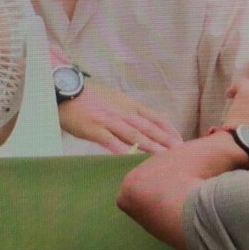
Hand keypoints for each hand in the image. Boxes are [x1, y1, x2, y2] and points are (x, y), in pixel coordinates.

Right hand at [58, 83, 182, 153]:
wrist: (67, 91)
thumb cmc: (90, 98)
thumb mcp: (115, 99)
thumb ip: (130, 110)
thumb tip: (147, 120)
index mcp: (128, 105)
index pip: (154, 116)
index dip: (168, 128)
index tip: (181, 140)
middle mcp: (122, 111)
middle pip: (148, 126)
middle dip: (165, 139)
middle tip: (181, 151)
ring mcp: (109, 120)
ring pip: (133, 133)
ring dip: (149, 145)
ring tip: (163, 156)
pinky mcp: (94, 128)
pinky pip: (110, 140)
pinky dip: (121, 149)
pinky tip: (129, 158)